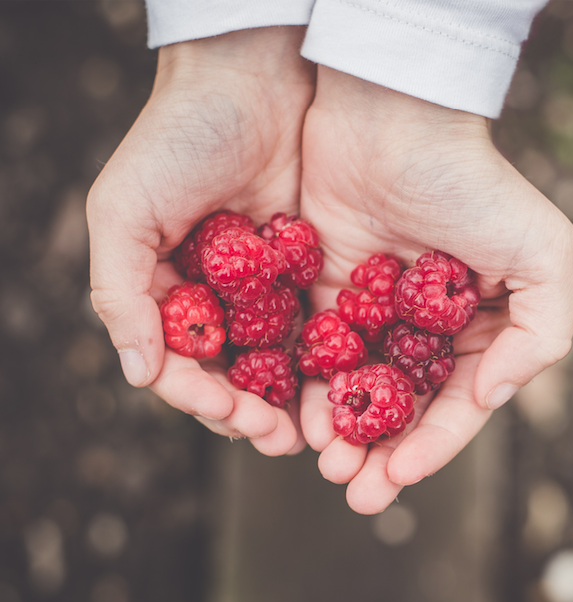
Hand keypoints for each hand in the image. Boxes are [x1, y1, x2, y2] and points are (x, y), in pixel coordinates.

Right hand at [86, 28, 314, 453]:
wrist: (251, 81)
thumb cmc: (177, 139)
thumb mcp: (123, 210)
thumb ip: (120, 293)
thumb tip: (138, 373)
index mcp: (166, 292)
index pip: (179, 364)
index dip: (202, 397)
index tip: (233, 416)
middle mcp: (215, 299)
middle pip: (231, 374)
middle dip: (252, 413)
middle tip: (281, 441)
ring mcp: (262, 290)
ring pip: (276, 361)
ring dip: (291, 401)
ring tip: (314, 433)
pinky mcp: (307, 272)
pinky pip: (316, 326)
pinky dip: (326, 360)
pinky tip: (344, 384)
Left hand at [299, 68, 572, 512]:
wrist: (389, 122)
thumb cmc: (470, 183)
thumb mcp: (542, 254)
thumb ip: (541, 334)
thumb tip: (491, 396)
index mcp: (474, 327)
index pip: (454, 404)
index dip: (431, 447)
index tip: (401, 477)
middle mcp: (421, 327)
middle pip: (400, 409)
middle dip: (380, 455)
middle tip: (356, 493)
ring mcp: (370, 313)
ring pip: (353, 392)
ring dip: (340, 435)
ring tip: (327, 465)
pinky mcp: (322, 295)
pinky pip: (313, 355)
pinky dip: (307, 391)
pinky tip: (299, 420)